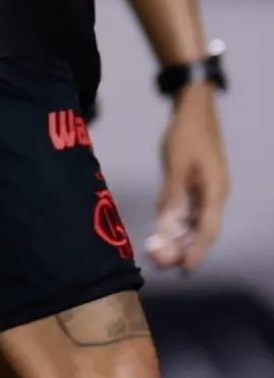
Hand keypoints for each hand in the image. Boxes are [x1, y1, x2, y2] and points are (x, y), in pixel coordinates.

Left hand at [147, 82, 229, 268]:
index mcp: (214, 191)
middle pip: (202, 229)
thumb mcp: (176, 166)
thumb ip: (171, 197)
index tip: (186, 269)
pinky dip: (179, 222)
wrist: (195, 108)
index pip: (207, 229)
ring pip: (196, 220)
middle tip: (163, 264)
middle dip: (184, 248)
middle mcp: (215, 194)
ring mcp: (208, 188)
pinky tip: (166, 231)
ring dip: (180, 237)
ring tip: (161, 252)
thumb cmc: (186, 135)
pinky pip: (191, 209)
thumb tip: (165, 227)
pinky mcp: (199, 182)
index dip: (196, 251)